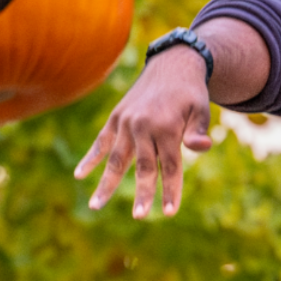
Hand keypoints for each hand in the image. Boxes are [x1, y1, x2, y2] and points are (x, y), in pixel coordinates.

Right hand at [74, 47, 213, 218]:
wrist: (173, 64)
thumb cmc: (191, 92)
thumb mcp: (201, 109)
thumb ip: (198, 131)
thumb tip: (202, 148)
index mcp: (167, 126)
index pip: (170, 165)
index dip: (171, 189)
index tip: (170, 212)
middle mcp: (143, 125)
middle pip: (143, 166)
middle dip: (143, 192)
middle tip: (140, 216)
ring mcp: (126, 121)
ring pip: (117, 158)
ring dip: (106, 183)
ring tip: (95, 206)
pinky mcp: (116, 117)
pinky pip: (101, 141)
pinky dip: (90, 157)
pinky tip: (79, 174)